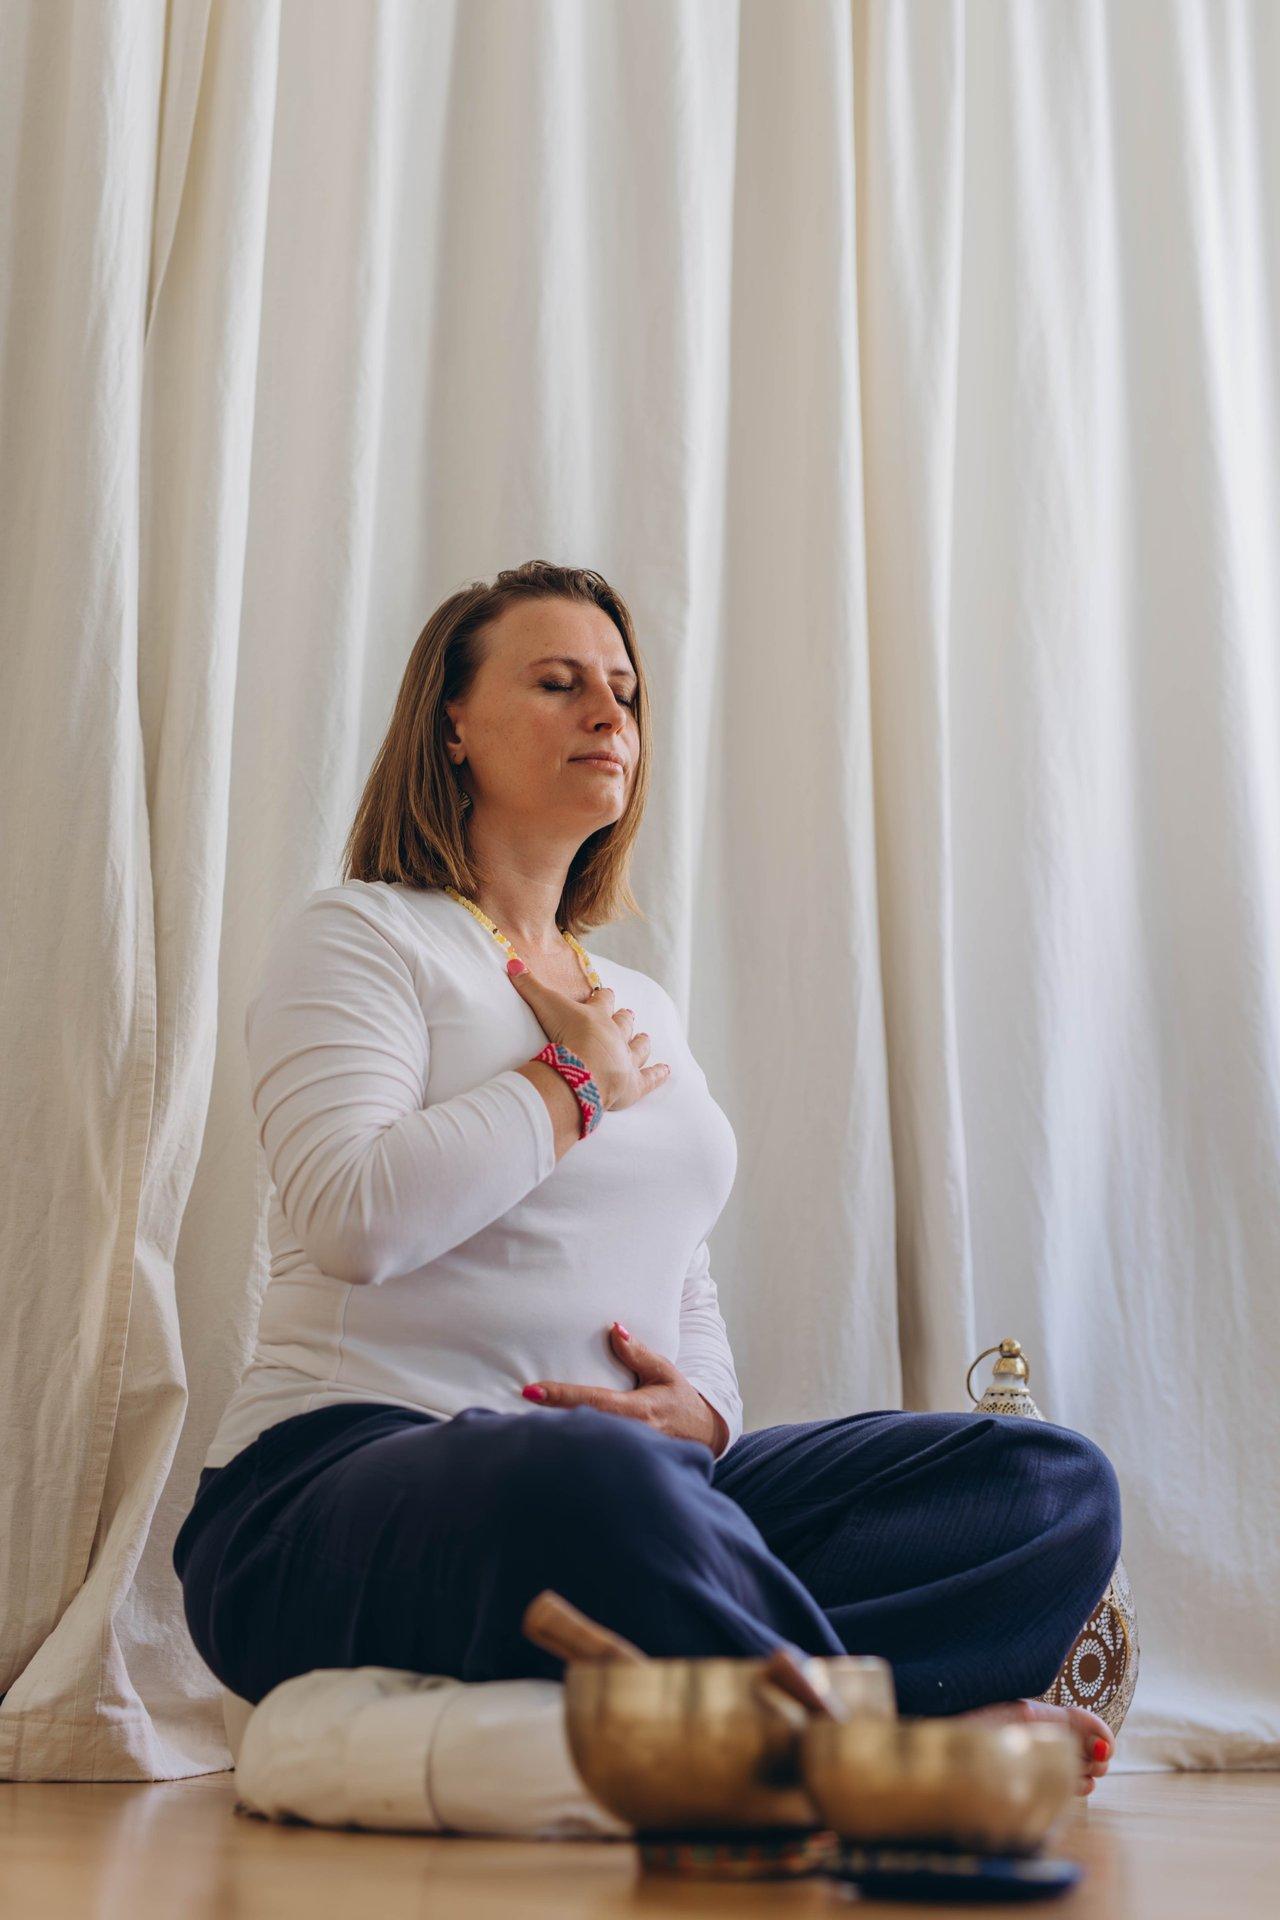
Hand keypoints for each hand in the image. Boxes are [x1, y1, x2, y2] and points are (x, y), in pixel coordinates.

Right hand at [506, 964, 669, 1111]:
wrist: (583, 1068)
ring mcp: (626, 1059)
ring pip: (638, 1047)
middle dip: (625, 1019)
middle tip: (628, 1014)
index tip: (605, 993)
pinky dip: (658, 1075)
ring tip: (645, 1038)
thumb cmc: (566, 1035)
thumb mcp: (544, 1005)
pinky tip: (666, 1071)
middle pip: (624, 1022)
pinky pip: (650, 1078)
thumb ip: (528, 985)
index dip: (604, 998)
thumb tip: (511, 961)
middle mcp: (616, 1035)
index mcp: (596, 1016)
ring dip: (641, 1042)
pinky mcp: (633, 1084)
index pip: (603, 1001)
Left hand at [522, 1323, 728, 1455]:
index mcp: (638, 1411)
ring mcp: (625, 1457)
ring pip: (583, 1450)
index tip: (529, 1391)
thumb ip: (638, 1353)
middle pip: (580, 1430)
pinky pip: (589, 1461)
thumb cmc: (680, 1403)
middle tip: (507, 1414)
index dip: (560, 1396)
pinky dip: (566, 1455)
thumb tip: (613, 1328)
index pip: (592, 1401)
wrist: (703, 1440)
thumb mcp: (664, 1373)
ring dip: (551, 1441)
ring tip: (512, 1432)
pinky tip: (539, 1452)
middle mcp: (629, 1437)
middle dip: (545, 1425)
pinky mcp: (620, 1469)